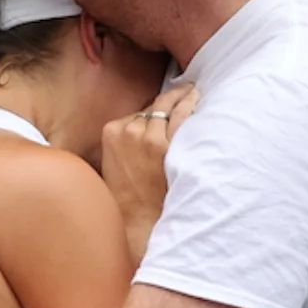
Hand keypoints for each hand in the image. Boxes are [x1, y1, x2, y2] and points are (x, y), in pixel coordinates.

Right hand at [101, 85, 198, 263]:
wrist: (138, 218)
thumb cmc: (127, 195)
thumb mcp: (114, 162)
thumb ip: (124, 141)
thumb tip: (144, 127)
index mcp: (111, 132)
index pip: (137, 112)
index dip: (152, 111)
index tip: (162, 107)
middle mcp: (128, 130)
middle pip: (152, 107)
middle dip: (167, 99)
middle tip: (182, 89)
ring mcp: (148, 137)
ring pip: (167, 107)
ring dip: (181, 97)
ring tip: (192, 91)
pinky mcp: (167, 146)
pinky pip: (181, 116)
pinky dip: (189, 104)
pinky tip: (196, 98)